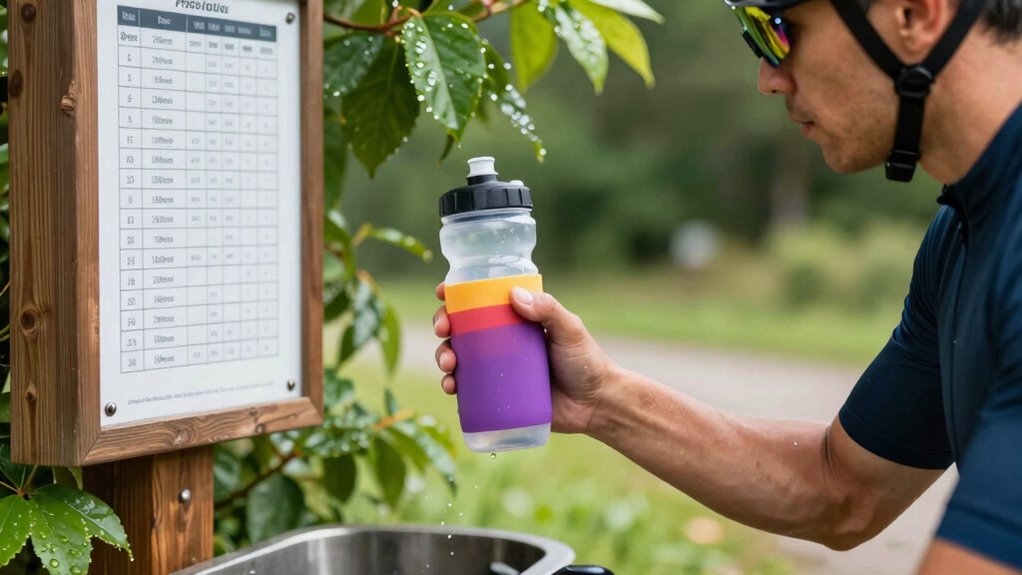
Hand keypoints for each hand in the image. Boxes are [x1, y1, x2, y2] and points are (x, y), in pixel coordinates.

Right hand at [433, 283, 617, 433]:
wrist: (596, 405)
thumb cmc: (586, 362)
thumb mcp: (569, 330)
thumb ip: (548, 310)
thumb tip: (514, 295)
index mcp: (516, 320)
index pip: (481, 302)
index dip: (457, 296)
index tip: (443, 292)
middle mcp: (501, 342)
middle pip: (461, 328)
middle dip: (443, 325)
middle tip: (443, 329)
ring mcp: (497, 370)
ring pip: (459, 358)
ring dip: (443, 356)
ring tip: (449, 365)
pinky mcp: (497, 396)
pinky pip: (468, 390)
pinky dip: (453, 386)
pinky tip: (450, 388)